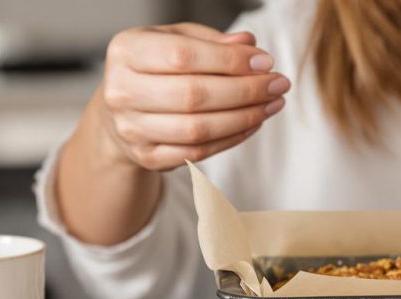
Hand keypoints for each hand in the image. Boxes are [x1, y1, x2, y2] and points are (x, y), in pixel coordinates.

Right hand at [98, 23, 289, 171]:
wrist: (122, 111)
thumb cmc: (155, 68)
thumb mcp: (176, 40)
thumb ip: (211, 40)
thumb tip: (249, 45)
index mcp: (126, 51)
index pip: (183, 55)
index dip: (230, 61)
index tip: (265, 63)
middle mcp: (121, 91)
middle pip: (194, 95)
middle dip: (246, 91)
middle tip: (278, 85)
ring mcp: (132, 129)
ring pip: (198, 129)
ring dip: (245, 117)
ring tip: (272, 104)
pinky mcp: (147, 157)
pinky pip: (198, 152)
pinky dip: (232, 138)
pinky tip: (253, 123)